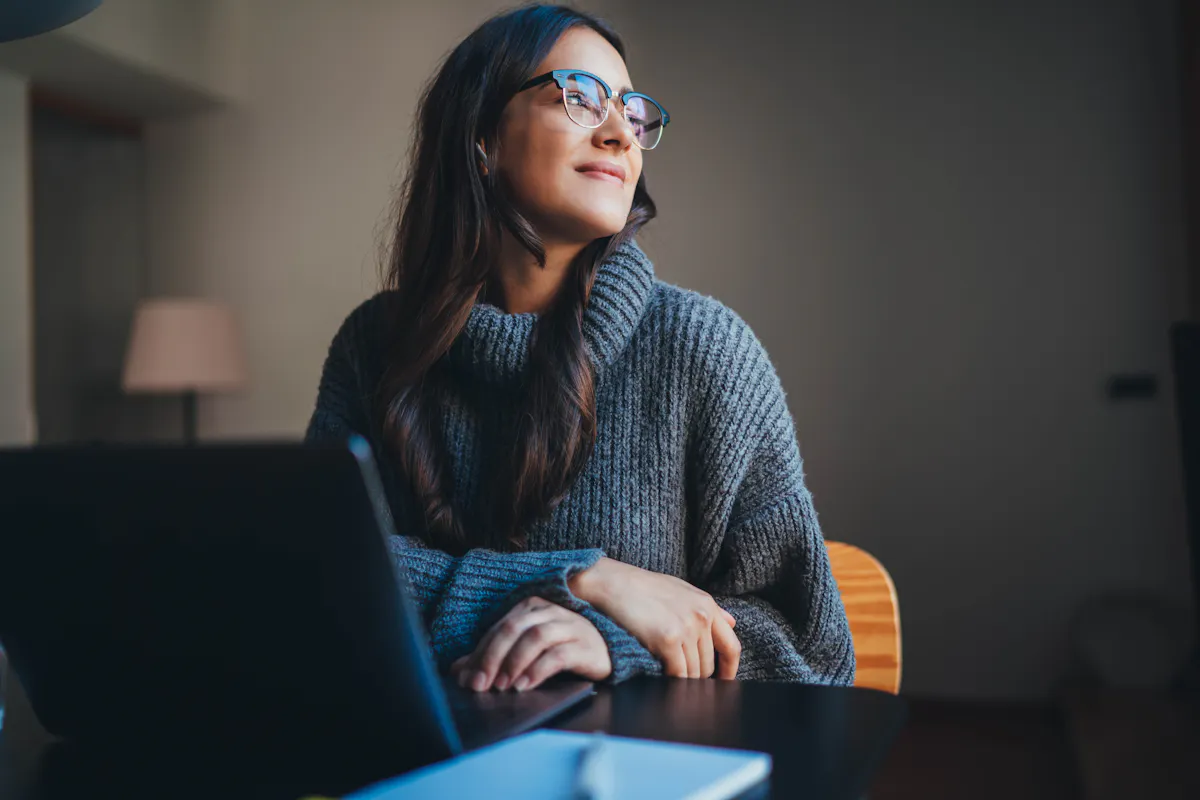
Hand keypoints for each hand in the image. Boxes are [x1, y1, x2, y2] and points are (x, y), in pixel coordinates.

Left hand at [450, 597, 611, 691]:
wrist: (605, 651)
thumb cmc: (561, 648)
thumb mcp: (524, 651)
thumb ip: (493, 658)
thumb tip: (458, 672)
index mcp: (531, 607)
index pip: (498, 628)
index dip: (479, 653)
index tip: (467, 679)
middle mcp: (549, 612)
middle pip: (513, 629)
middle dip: (492, 658)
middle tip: (480, 684)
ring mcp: (569, 626)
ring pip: (535, 638)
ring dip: (514, 663)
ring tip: (503, 686)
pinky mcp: (585, 645)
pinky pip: (558, 655)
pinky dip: (538, 670)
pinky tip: (525, 685)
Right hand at [569, 558, 740, 679]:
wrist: (612, 583)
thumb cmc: (643, 587)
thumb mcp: (681, 590)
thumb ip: (708, 609)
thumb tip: (733, 623)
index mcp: (706, 605)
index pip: (731, 646)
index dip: (729, 669)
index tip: (724, 681)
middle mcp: (700, 617)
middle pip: (709, 664)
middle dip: (699, 677)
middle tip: (684, 682)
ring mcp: (685, 628)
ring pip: (694, 672)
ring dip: (683, 681)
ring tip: (669, 681)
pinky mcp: (667, 639)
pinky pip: (677, 673)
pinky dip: (672, 682)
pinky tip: (661, 678)